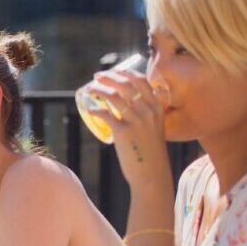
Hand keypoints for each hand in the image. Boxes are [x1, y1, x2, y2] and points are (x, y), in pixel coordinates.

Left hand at [85, 70, 172, 189]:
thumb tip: (126, 107)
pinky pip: (106, 114)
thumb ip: (145, 116)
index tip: (113, 71)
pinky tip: (89, 109)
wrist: (151, 174)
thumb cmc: (150, 153)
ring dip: (99, 89)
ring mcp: (136, 121)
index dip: (125, 72)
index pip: (141, 81)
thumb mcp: (154, 129)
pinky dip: (95, 109)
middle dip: (109, 76)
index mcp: (156, 108)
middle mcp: (148, 111)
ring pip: (114, 97)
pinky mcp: (124, 132)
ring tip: (90, 89)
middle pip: (125, 84)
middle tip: (97, 76)